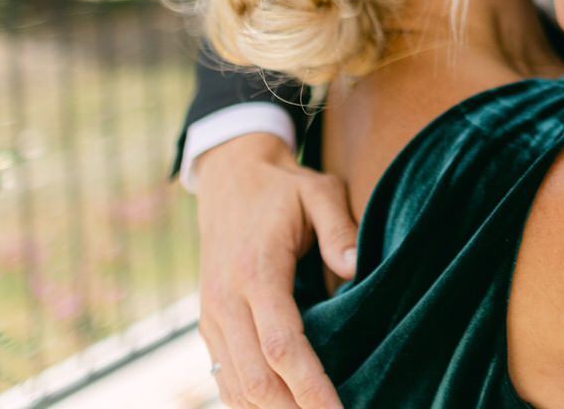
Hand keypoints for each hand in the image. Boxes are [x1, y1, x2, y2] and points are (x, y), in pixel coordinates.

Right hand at [195, 133, 358, 408]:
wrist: (228, 176)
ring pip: (235, 387)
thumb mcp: (319, 191)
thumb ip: (340, 228)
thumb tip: (355, 269)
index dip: (312, 387)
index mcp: (256, 272)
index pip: (283, 346)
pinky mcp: (208, 325)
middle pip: (256, 380)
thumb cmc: (282, 187)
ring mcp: (211, 317)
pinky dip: (250, 402)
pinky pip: (225, 378)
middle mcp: (225, 302)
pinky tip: (285, 407)